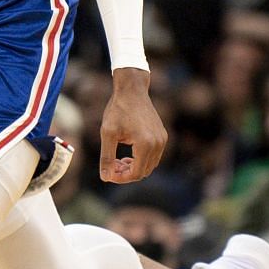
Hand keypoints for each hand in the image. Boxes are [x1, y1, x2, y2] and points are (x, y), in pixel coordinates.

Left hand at [99, 69, 165, 183]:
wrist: (132, 90)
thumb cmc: (118, 110)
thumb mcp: (108, 133)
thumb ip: (107, 157)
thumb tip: (105, 177)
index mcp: (145, 144)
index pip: (135, 174)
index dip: (121, 178)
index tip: (108, 174)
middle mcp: (158, 144)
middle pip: (144, 172)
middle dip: (126, 173)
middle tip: (112, 166)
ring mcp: (162, 140)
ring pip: (150, 165)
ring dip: (134, 167)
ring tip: (118, 160)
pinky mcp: (162, 136)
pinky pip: (154, 156)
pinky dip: (141, 160)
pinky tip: (128, 154)